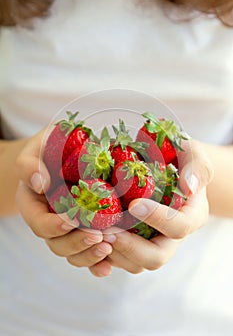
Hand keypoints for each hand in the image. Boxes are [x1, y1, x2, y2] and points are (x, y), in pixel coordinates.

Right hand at [15, 130, 112, 276]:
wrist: (63, 154)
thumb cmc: (48, 149)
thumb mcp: (35, 150)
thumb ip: (29, 165)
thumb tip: (40, 182)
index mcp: (34, 205)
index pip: (38, 223)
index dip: (53, 226)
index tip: (70, 221)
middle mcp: (49, 221)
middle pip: (57, 244)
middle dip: (76, 243)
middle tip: (97, 237)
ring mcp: (68, 230)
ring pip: (73, 253)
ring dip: (89, 255)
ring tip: (108, 247)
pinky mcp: (86, 231)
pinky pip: (89, 253)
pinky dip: (98, 263)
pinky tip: (110, 266)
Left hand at [89, 139, 213, 276]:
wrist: (169, 166)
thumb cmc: (182, 158)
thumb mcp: (194, 155)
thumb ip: (197, 167)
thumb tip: (189, 186)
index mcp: (191, 216)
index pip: (179, 227)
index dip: (158, 219)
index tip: (134, 204)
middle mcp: (172, 236)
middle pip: (156, 257)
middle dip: (130, 247)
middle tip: (107, 232)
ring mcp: (152, 242)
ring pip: (134, 263)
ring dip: (112, 253)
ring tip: (92, 234)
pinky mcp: (134, 243)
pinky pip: (120, 260)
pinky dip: (103, 256)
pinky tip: (88, 240)